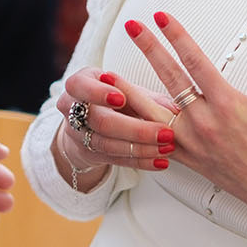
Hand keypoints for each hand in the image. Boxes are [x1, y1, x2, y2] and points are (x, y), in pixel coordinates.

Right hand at [54, 66, 177, 179]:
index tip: (121, 98)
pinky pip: (115, 160)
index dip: (98, 93)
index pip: (80, 86)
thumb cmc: (111, 96)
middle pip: (100, 121)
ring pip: (107, 144)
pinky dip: (140, 162)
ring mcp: (77, 134)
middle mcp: (71, 109)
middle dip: (135, 129)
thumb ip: (145, 96)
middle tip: (164, 132)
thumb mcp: (123, 88)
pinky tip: (160, 162)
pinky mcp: (89, 153)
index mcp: (79, 84)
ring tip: (167, 148)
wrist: (87, 121)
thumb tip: (175, 109)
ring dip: (141, 148)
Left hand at [124, 13, 246, 221]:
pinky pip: (156, 140)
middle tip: (132, 26)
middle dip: (149, 49)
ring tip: (106, 74)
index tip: (162, 17)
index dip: (177, 36)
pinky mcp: (187, 158)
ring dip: (129, 91)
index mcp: (227, 103)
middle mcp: (205, 121)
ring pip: (152, 111)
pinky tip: (121, 117)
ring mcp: (193, 141)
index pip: (196, 61)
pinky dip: (138, 127)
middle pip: (170, 77)